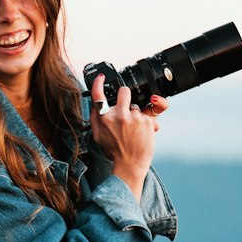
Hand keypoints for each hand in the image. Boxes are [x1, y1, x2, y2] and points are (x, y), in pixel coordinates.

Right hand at [89, 74, 164, 201]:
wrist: (131, 164)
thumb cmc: (115, 151)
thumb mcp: (98, 136)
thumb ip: (95, 119)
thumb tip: (95, 104)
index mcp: (104, 119)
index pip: (98, 95)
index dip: (99, 83)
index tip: (101, 77)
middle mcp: (119, 116)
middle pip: (124, 91)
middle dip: (125, 95)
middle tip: (126, 105)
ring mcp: (134, 117)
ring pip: (137, 105)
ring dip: (136, 113)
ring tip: (133, 128)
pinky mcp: (147, 121)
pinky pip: (146, 114)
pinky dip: (145, 121)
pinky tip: (140, 132)